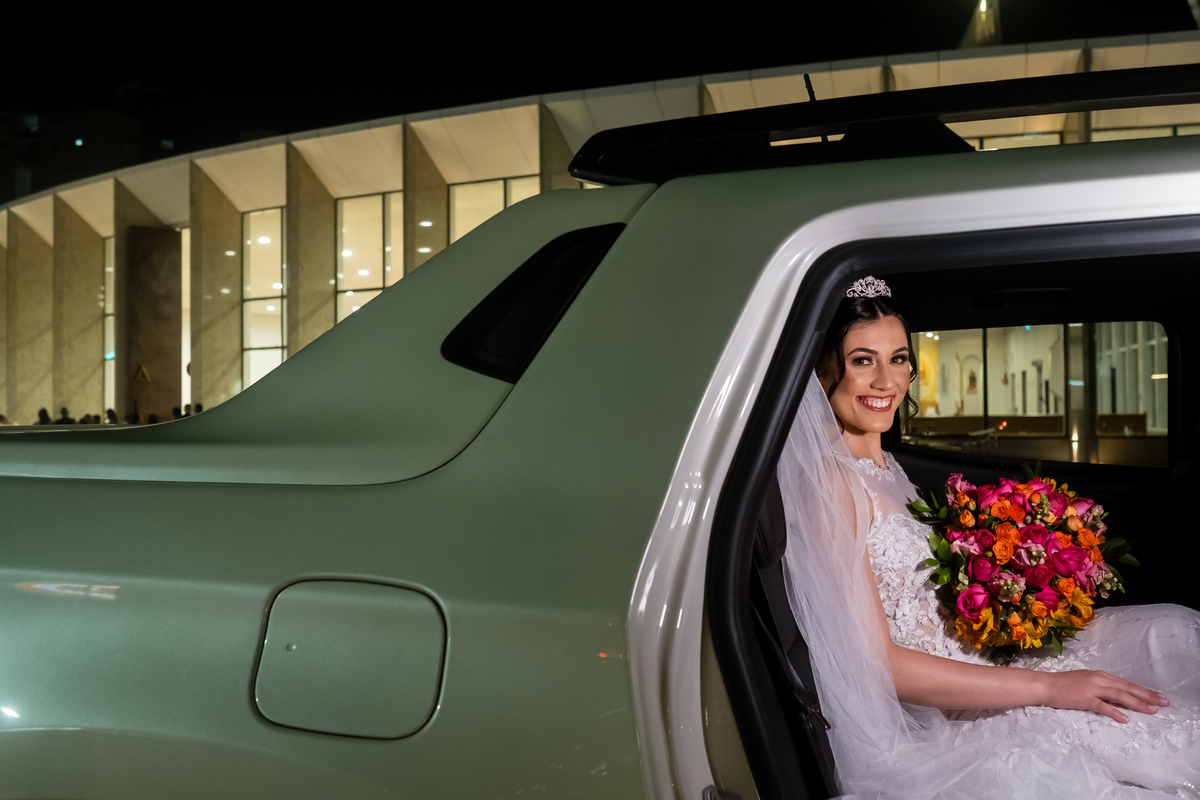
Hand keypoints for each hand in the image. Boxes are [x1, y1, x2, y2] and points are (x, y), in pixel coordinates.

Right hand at [1040, 669, 1168, 722]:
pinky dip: (1115, 712)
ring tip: (1152, 710)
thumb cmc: (1063, 684)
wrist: (1045, 685)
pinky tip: (1125, 718)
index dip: (1144, 690)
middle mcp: (1099, 679)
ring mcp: (1092, 688)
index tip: (1159, 696)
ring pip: (1120, 696)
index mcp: (1100, 675)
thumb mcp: (1086, 681)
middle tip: (1165, 702)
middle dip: (1148, 696)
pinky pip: (1103, 706)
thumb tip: (1119, 697)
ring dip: (1137, 703)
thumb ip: (1102, 687)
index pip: (1127, 683)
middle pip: (1128, 688)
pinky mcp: (1084, 698)